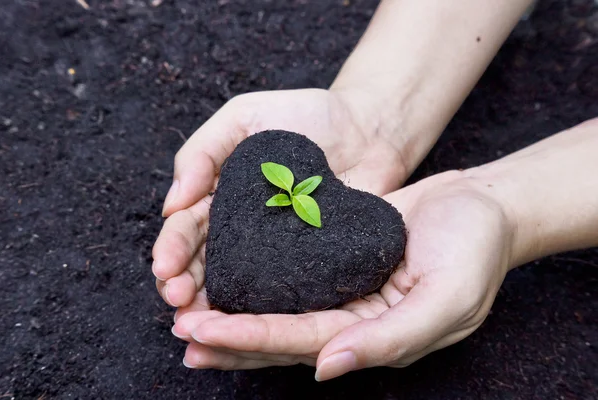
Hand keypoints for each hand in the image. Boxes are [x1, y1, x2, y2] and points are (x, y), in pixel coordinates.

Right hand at [152, 88, 409, 307]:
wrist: (367, 129)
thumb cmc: (303, 115)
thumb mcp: (244, 116)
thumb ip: (204, 150)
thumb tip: (172, 203)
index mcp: (219, 198)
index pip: (186, 228)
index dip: (172, 248)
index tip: (164, 267)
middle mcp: (241, 231)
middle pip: (204, 264)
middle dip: (184, 283)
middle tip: (177, 300)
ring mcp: (275, 251)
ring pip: (236, 285)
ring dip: (213, 306)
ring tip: (198, 322)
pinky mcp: (309, 264)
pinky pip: (283, 289)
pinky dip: (262, 310)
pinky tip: (248, 325)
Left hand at [171, 170, 514, 378]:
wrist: (484, 206)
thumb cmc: (476, 252)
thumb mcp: (448, 300)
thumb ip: (391, 338)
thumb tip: (326, 368)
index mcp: (373, 336)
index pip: (301, 342)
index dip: (249, 340)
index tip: (201, 334)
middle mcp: (352, 320)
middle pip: (280, 335)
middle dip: (228, 336)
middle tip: (179, 330)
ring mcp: (343, 290)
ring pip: (279, 309)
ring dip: (234, 313)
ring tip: (186, 314)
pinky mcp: (339, 257)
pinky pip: (292, 274)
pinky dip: (258, 279)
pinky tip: (228, 275)